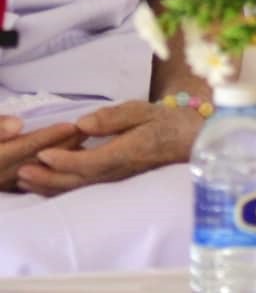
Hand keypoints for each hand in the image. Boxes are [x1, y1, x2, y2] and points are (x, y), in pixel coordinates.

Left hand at [14, 101, 201, 196]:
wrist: (190, 142)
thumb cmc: (166, 122)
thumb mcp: (144, 110)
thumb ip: (113, 117)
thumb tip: (82, 124)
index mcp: (126, 152)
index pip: (90, 161)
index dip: (65, 159)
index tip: (44, 152)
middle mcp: (119, 171)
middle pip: (78, 180)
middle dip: (47, 177)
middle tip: (22, 171)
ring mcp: (116, 179)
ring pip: (78, 188)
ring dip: (49, 186)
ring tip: (25, 179)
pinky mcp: (113, 181)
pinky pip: (83, 188)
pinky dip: (61, 188)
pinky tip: (46, 184)